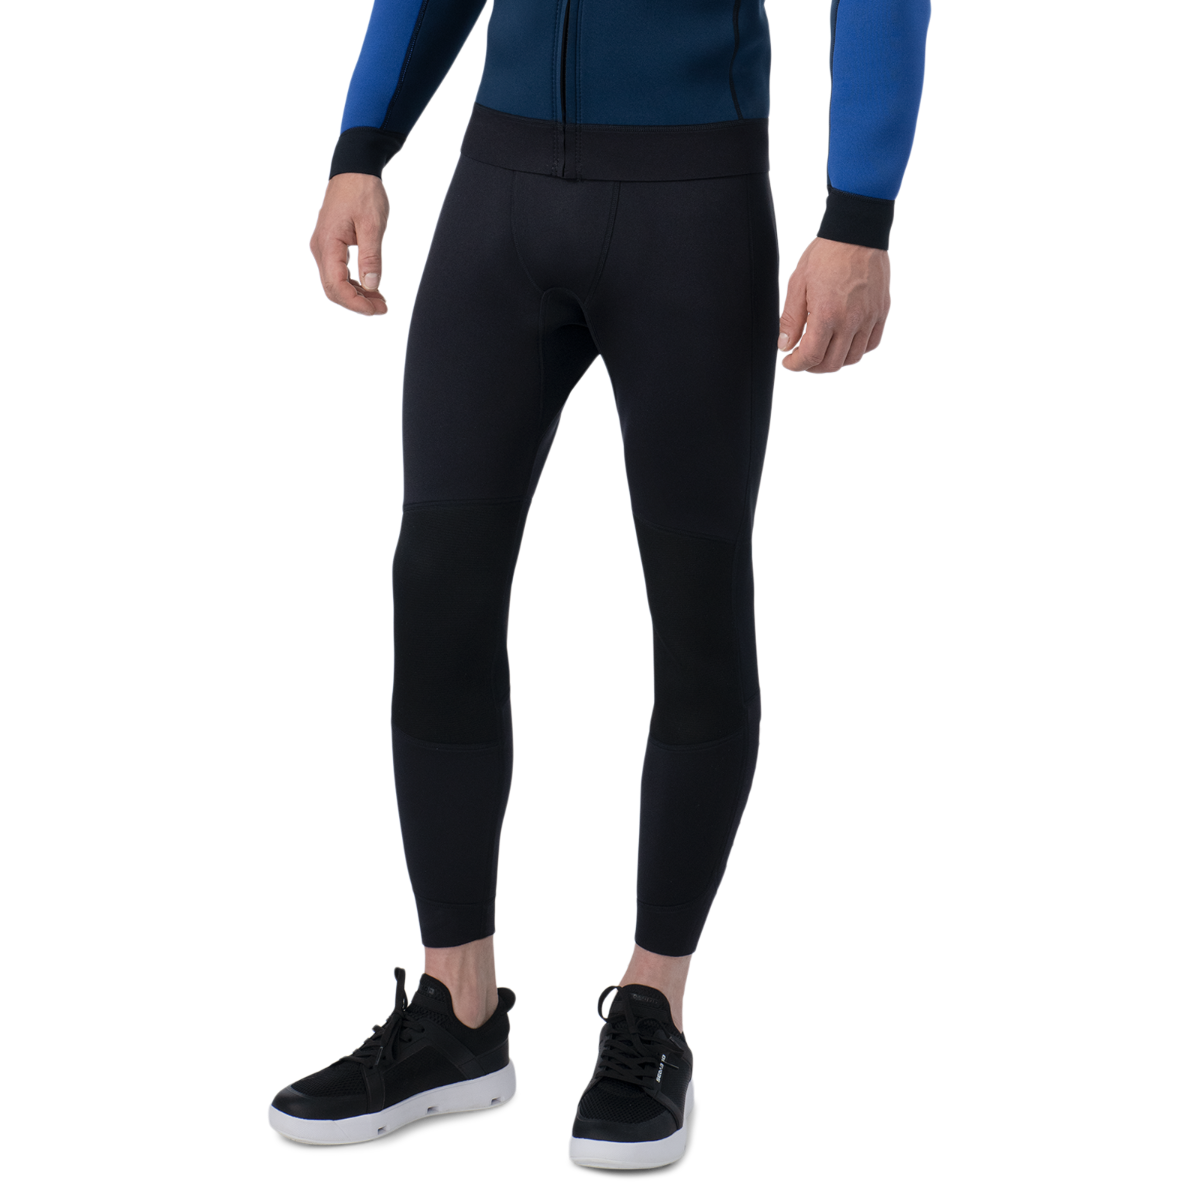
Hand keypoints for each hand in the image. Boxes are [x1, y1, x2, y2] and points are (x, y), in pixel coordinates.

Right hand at [308, 172, 390, 317]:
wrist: (354, 169)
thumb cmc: (363, 193)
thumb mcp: (373, 225)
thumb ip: (371, 257)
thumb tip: (372, 286)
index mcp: (329, 244)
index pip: (336, 285)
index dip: (356, 303)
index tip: (377, 310)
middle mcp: (321, 248)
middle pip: (333, 289)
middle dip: (357, 303)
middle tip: (382, 308)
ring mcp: (323, 247)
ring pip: (334, 282)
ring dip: (356, 295)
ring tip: (380, 301)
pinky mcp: (329, 245)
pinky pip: (337, 272)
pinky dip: (353, 284)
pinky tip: (371, 287)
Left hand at [778, 236, 889, 373]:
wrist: (857, 233)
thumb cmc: (826, 254)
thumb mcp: (798, 284)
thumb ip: (791, 319)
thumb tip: (785, 345)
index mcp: (827, 316)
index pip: (810, 356)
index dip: (796, 364)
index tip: (788, 360)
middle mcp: (851, 322)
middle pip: (832, 364)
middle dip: (813, 367)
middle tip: (803, 359)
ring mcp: (869, 318)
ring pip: (853, 358)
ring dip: (835, 361)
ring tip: (823, 352)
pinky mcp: (881, 312)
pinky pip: (872, 344)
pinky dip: (857, 350)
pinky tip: (845, 342)